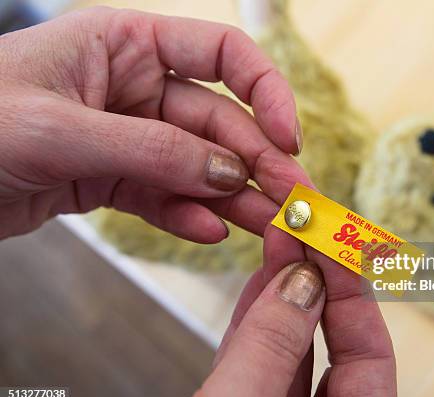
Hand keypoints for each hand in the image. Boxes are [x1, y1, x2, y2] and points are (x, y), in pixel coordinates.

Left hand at [0, 7, 309, 239]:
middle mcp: (135, 87)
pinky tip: (211, 234)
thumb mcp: (60, 129)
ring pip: (199, 165)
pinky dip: (188, 216)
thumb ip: (151, 149)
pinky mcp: (112, 179)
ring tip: (268, 228)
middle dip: (258, 161)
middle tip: (293, 201)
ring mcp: (128, 136)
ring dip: (235, 197)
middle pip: (219, 122)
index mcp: (127, 44)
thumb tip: (230, 172)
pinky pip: (165, 197)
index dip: (265, 92)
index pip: (222, 56)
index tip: (288, 137)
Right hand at [183, 226, 397, 396]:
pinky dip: (256, 326)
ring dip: (284, 292)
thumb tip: (301, 281)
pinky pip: (260, 368)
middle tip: (301, 222)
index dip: (350, 286)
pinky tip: (257, 285)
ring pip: (293, 352)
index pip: (371, 353)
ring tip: (278, 236)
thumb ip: (271, 348)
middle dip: (317, 278)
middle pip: (334, 345)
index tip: (327, 234)